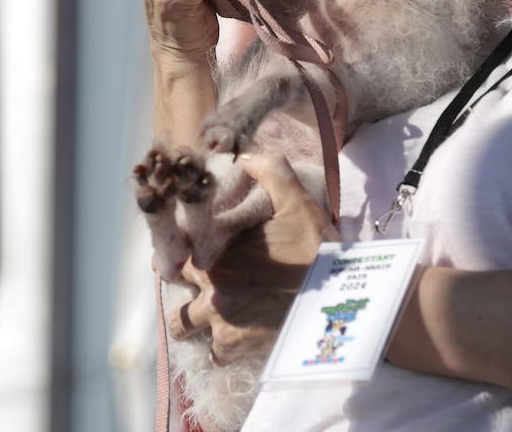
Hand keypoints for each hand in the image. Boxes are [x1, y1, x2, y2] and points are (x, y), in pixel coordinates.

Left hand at [165, 154, 339, 364]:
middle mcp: (211, 285)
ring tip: (209, 314)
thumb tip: (244, 157)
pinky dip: (219, 349)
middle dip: (183, 287)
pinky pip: (214, 354)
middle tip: (200, 283)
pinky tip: (232, 338)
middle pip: (173, 288)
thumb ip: (270, 171)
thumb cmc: (316, 249)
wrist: (337, 298)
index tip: (180, 252)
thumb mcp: (297, 201)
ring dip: (191, 321)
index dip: (174, 252)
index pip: (174, 251)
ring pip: (183, 326)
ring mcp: (220, 318)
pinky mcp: (235, 345)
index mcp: (218, 251)